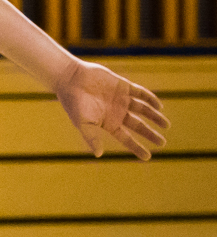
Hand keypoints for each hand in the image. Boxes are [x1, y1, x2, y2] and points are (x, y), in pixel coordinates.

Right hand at [54, 60, 168, 160]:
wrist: (70, 79)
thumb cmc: (74, 103)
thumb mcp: (83, 123)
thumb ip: (92, 137)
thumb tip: (99, 155)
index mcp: (108, 123)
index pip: (126, 138)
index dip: (137, 147)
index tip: (148, 157)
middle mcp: (117, 112)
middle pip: (138, 125)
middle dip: (150, 134)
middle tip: (162, 143)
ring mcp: (121, 99)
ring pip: (143, 110)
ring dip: (155, 117)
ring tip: (166, 125)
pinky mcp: (123, 86)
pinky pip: (141, 93)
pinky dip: (151, 99)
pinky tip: (159, 106)